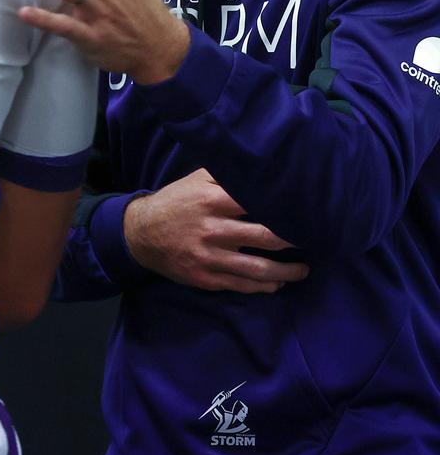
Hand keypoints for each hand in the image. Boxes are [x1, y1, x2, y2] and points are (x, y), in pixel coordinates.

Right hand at [124, 169, 308, 293]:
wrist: (141, 234)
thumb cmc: (175, 202)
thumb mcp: (195, 180)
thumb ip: (226, 175)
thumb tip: (261, 168)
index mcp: (212, 201)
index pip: (258, 203)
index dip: (284, 207)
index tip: (307, 210)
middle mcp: (213, 230)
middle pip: (265, 238)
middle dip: (293, 240)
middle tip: (313, 240)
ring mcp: (209, 258)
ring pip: (257, 268)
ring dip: (286, 271)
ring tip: (304, 270)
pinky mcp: (205, 278)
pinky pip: (241, 285)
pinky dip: (263, 286)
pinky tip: (277, 283)